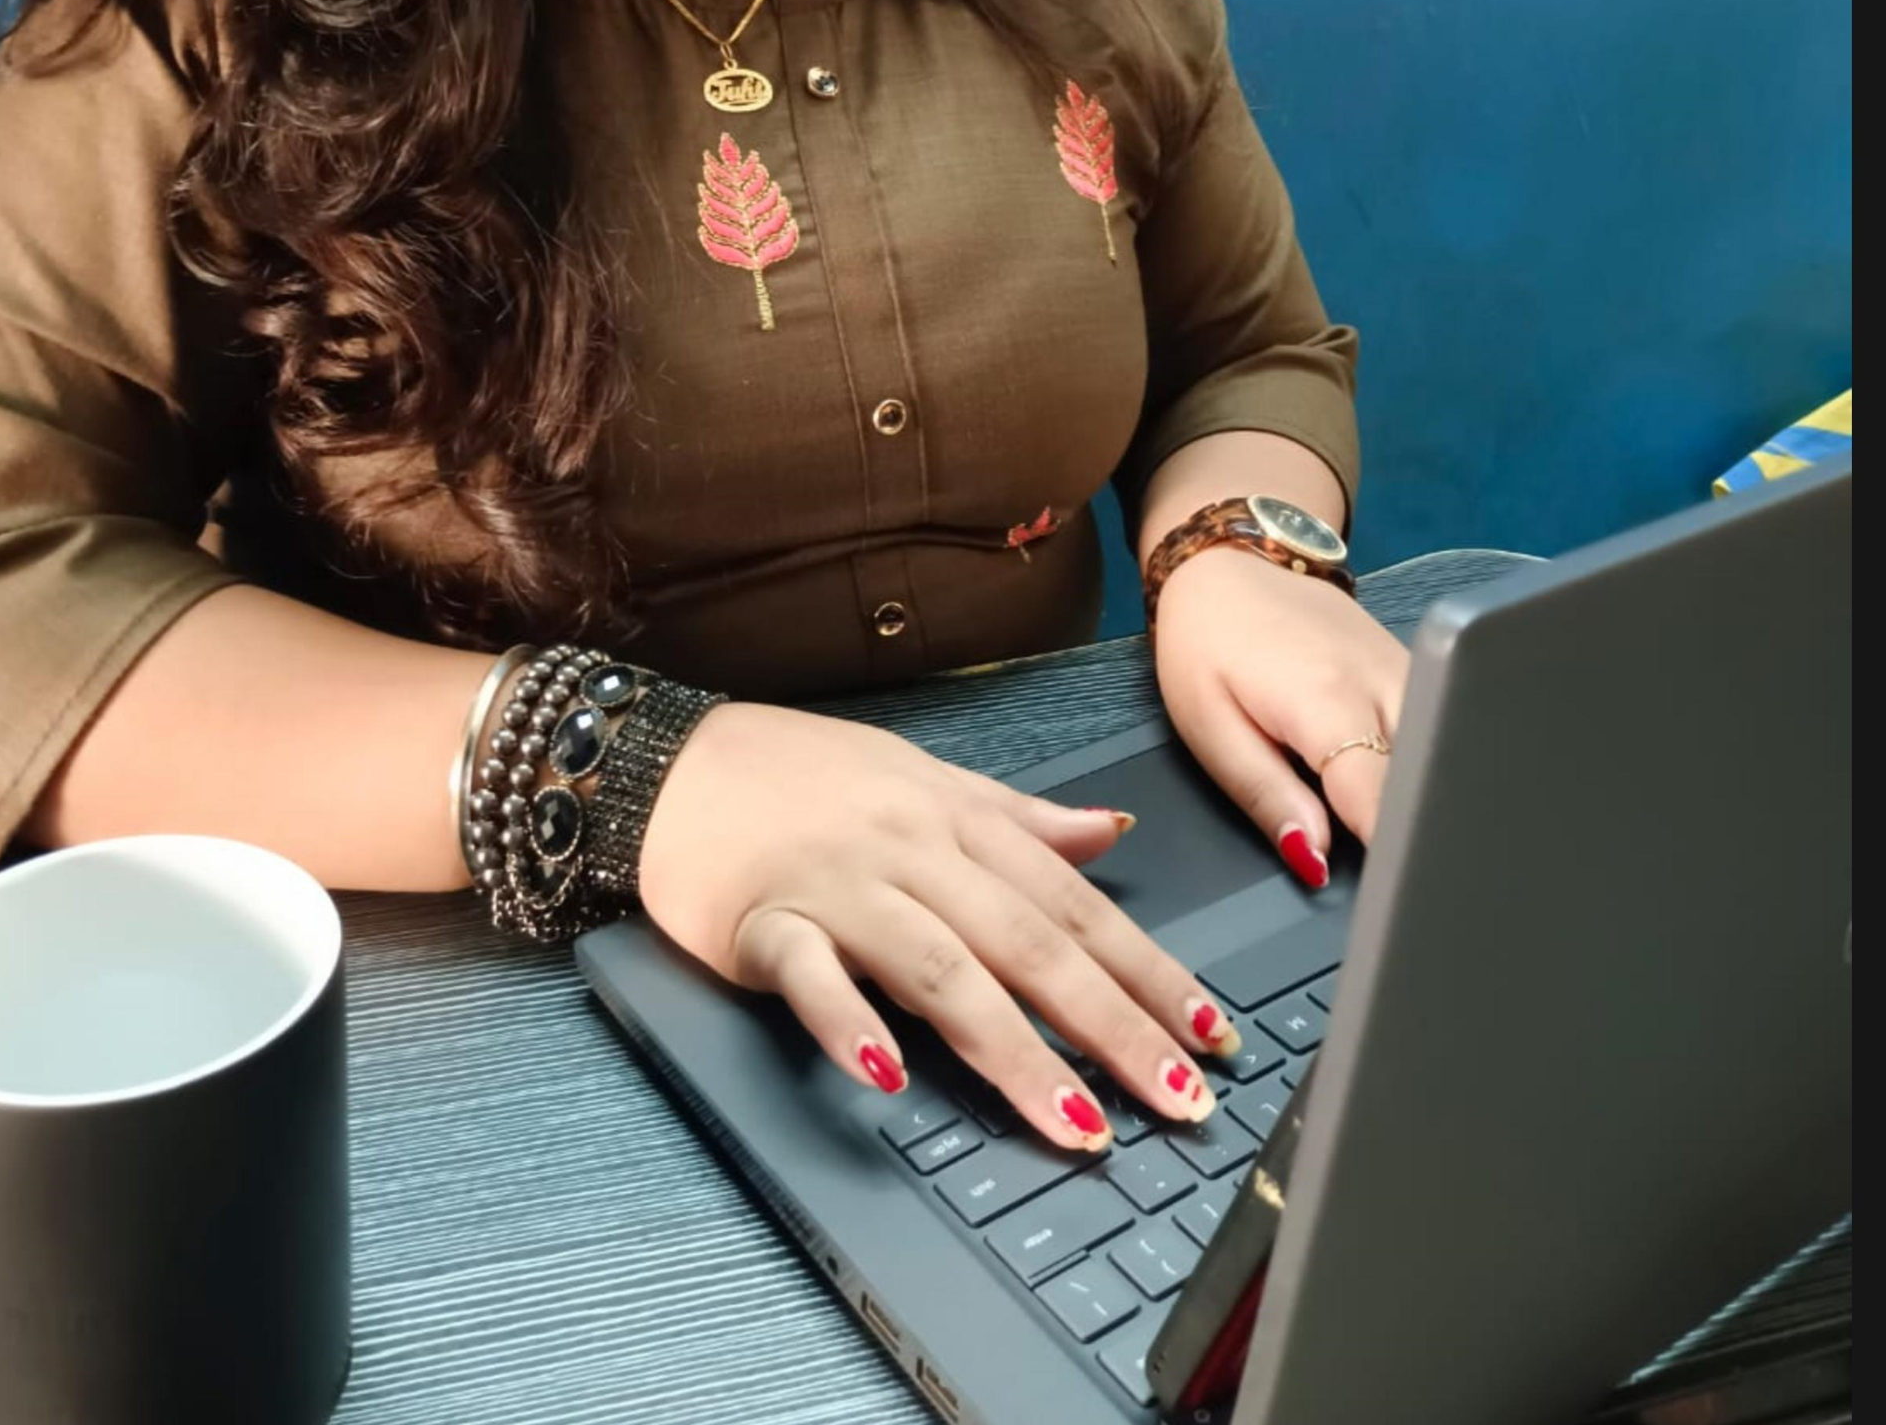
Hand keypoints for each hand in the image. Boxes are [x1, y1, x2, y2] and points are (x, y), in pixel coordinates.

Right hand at [638, 700, 1243, 1153]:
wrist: (672, 760)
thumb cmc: (800, 776)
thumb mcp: (920, 777)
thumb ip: (1018, 817)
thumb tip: (1111, 834)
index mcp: (957, 819)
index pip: (1072, 903)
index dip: (1148, 970)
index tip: (1212, 1035)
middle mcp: (912, 851)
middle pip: (1028, 943)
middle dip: (1112, 1025)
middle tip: (1179, 1101)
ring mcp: (840, 888)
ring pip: (942, 970)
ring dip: (1016, 1052)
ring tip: (1078, 1126)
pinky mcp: (764, 925)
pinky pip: (811, 978)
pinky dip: (849, 1024)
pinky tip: (886, 1077)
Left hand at [1149, 549, 1410, 885]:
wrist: (1232, 559)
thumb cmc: (1207, 640)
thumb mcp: (1209, 724)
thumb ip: (1266, 796)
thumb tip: (1318, 862)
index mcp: (1330, 702)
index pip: (1385, 805)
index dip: (1395, 862)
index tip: (1398, 907)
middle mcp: (1385, 685)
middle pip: (1430, 785)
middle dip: (1423, 840)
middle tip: (1411, 891)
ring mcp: (1410, 673)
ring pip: (1445, 758)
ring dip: (1430, 803)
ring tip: (1416, 850)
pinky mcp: (1415, 670)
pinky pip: (1439, 731)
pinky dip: (1430, 769)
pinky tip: (1417, 799)